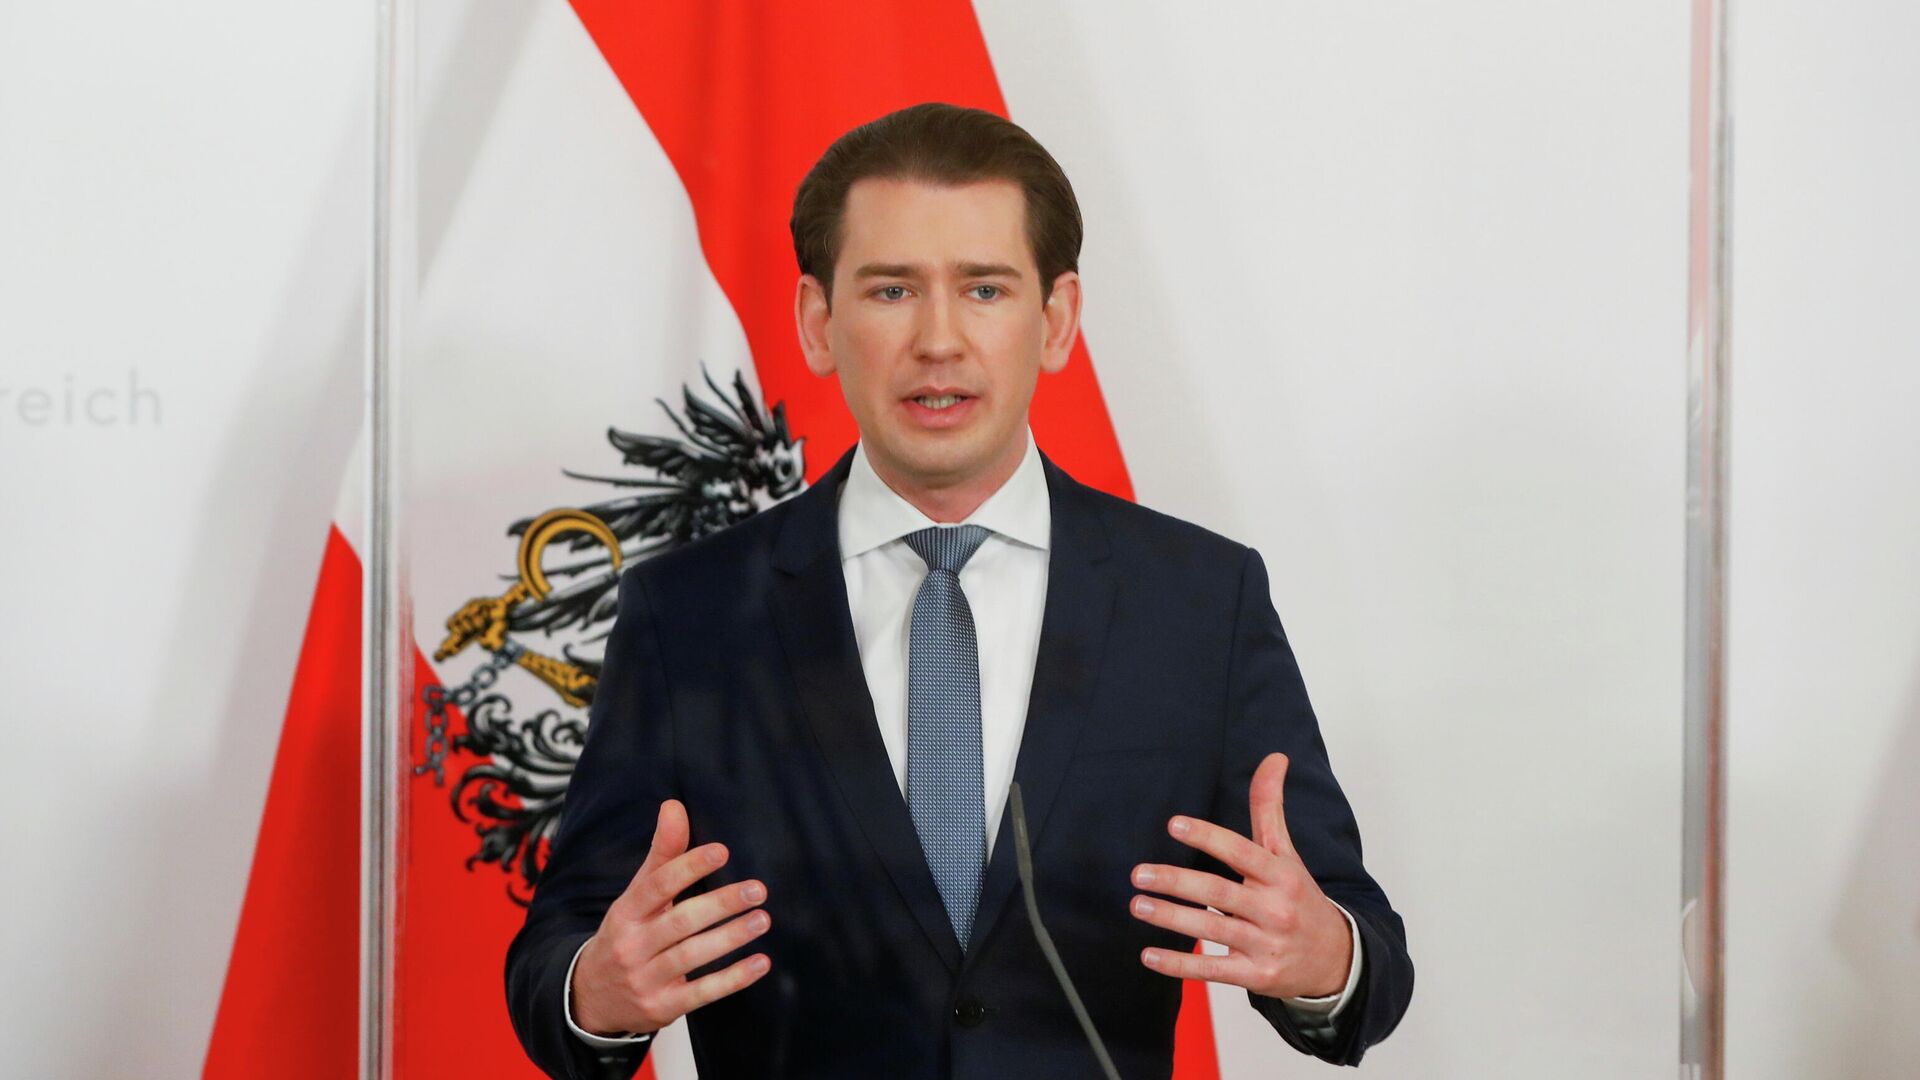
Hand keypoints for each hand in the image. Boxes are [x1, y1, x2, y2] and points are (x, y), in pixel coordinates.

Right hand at [570, 799, 771, 1035]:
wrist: (590, 997)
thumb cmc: (625, 935)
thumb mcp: (635, 896)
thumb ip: (662, 854)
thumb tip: (674, 806)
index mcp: (626, 913)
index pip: (656, 886)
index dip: (688, 867)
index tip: (722, 851)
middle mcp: (633, 946)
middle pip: (679, 921)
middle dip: (720, 904)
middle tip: (757, 889)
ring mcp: (646, 980)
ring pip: (691, 956)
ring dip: (730, 937)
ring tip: (761, 919)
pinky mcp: (662, 1007)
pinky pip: (702, 993)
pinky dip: (733, 979)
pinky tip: (760, 963)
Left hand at [1128, 752, 1351, 998]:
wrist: (1335, 959)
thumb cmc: (1299, 897)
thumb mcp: (1287, 853)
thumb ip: (1270, 807)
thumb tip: (1273, 757)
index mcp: (1280, 875)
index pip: (1241, 851)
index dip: (1208, 837)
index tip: (1174, 824)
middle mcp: (1274, 909)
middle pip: (1219, 893)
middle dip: (1177, 882)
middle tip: (1139, 874)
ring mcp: (1265, 945)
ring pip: (1212, 931)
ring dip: (1171, 919)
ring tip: (1138, 905)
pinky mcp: (1256, 976)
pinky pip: (1212, 970)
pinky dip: (1179, 965)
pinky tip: (1149, 954)